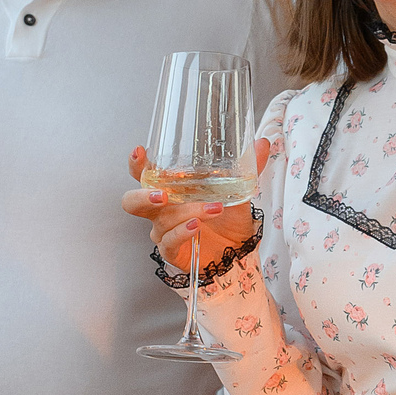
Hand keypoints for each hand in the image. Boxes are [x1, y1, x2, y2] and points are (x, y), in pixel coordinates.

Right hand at [121, 138, 270, 270]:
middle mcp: (160, 210)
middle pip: (132, 202)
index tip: (140, 152)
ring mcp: (163, 231)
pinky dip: (183, 232)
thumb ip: (248, 168)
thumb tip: (263, 142)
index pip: (142, 174)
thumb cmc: (227, 219)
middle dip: (144, 196)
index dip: (136, 164)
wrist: (237, 252)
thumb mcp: (238, 190)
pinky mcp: (172, 251)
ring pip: (161, 221)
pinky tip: (197, 226)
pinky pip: (169, 241)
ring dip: (187, 212)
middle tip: (163, 194)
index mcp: (169, 189)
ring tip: (214, 208)